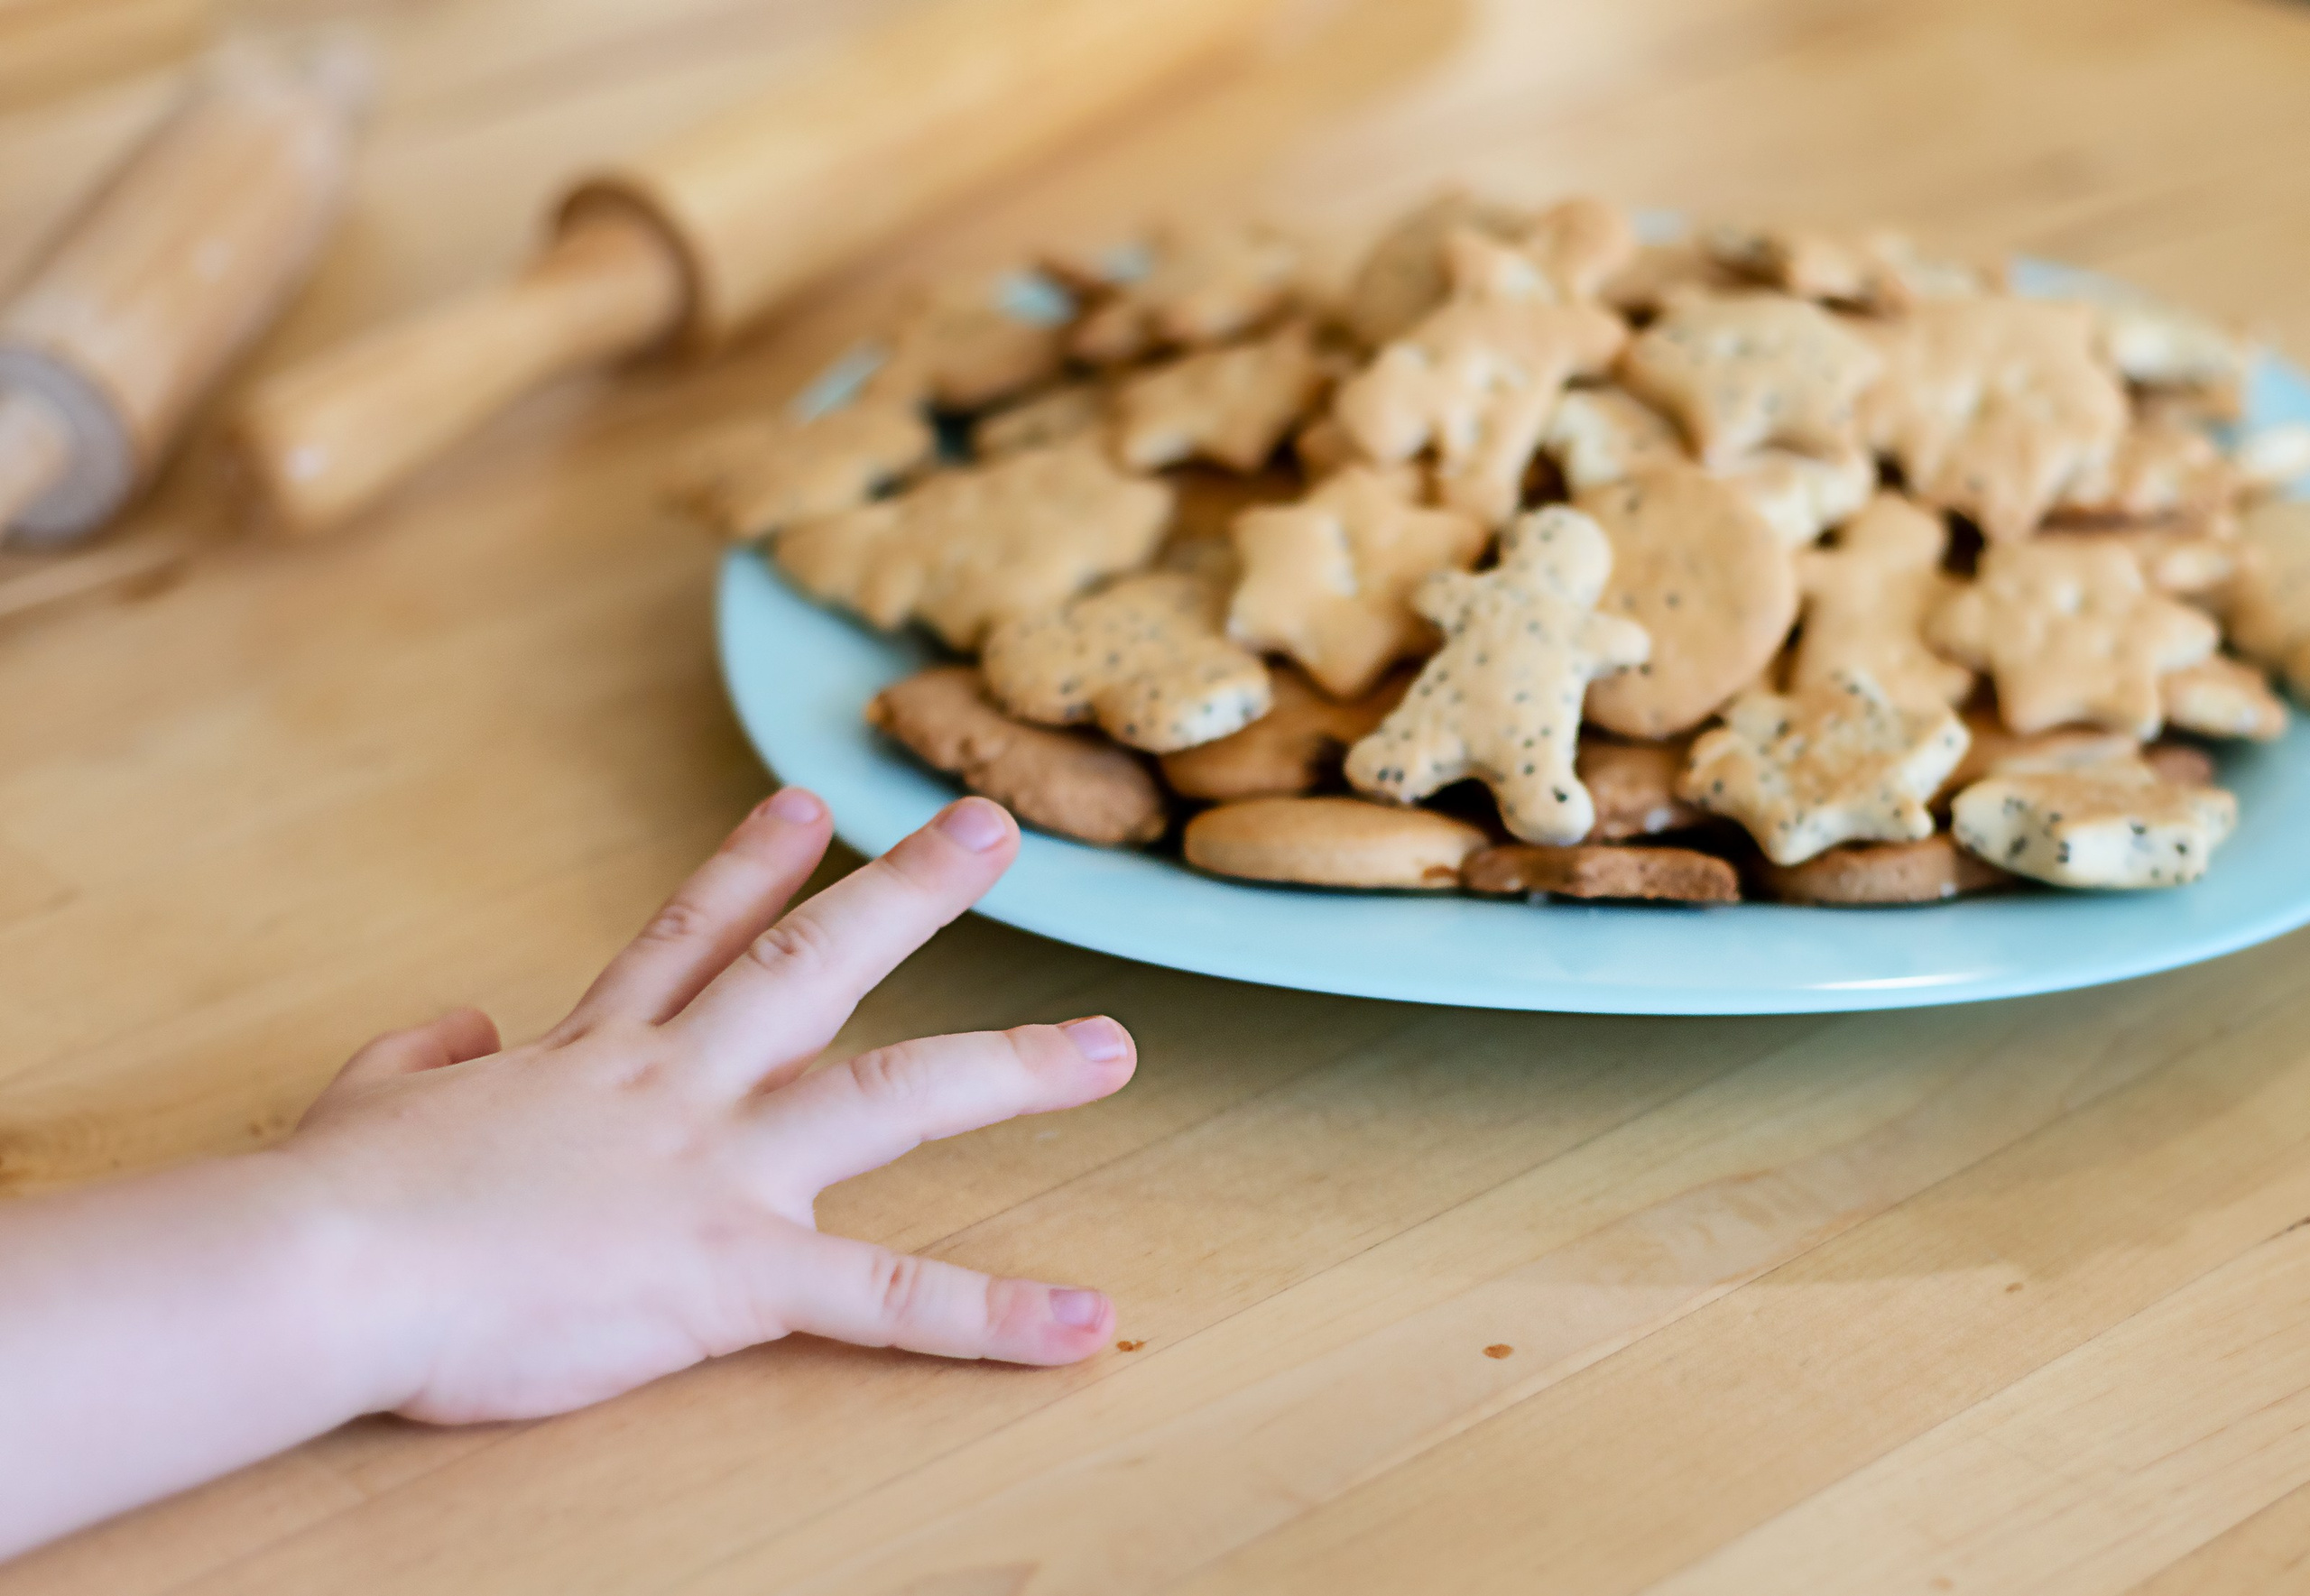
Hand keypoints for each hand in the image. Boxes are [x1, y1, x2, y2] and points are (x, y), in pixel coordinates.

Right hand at [278, 789, 1134, 1424]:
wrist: (322, 1264)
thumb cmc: (336, 1200)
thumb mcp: (372, 1097)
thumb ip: (427, 1054)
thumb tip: (461, 1025)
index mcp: (592, 1051)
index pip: (690, 935)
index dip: (754, 866)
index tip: (810, 806)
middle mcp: (677, 1084)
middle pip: (814, 965)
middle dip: (911, 894)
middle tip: (992, 830)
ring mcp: (717, 1167)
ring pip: (893, 1095)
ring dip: (1013, 1066)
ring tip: (1112, 1046)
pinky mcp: (731, 1270)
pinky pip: (886, 1297)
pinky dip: (989, 1315)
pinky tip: (1082, 1322)